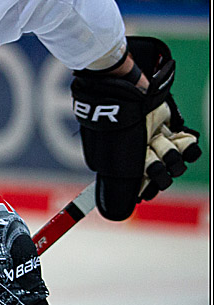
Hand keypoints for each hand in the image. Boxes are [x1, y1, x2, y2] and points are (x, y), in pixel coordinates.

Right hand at [71, 36, 201, 220]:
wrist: (120, 91)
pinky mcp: (167, 123)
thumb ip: (119, 189)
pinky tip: (185, 142)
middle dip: (161, 171)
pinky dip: (189, 146)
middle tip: (153, 161)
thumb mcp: (117, 164)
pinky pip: (186, 143)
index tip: (147, 189)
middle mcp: (137, 152)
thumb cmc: (115, 129)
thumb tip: (115, 213)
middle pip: (159, 173)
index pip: (140, 184)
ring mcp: (152, 137)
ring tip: (165, 146)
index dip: (147, 188)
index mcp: (120, 162)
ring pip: (174, 159)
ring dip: (174, 157)